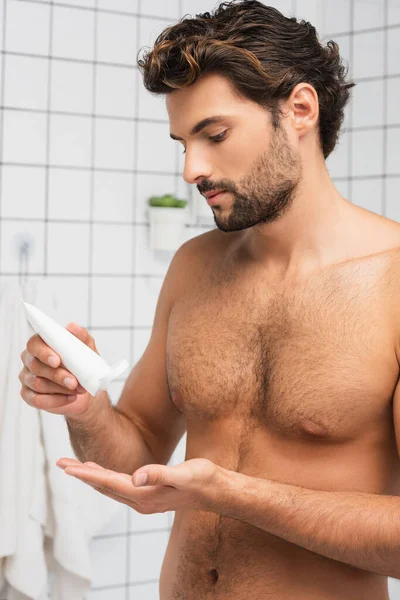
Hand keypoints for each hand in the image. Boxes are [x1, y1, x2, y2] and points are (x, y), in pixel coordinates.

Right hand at [19, 323, 98, 415]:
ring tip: (77, 389)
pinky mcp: (29, 395)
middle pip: (35, 366)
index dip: (44, 352)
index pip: (34, 344)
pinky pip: (37, 400)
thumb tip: (72, 327)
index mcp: (41, 344)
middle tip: (74, 381)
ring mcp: (27, 378)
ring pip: (38, 384)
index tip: (58, 360)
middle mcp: (30, 360)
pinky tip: (70, 398)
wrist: (86, 388)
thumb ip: (81, 336)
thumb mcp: (87, 349)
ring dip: (60, 388)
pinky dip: (56, 400)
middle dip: (57, 375)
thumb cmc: (83, 364)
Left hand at [56, 456, 222, 513]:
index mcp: (144, 495)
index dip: (87, 473)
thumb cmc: (202, 479)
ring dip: (92, 477)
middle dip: (82, 475)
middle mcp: (140, 501)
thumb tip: (136, 476)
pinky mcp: (149, 495)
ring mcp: (144, 501)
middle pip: (104, 487)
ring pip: (110, 488)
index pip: (109, 483)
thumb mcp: (183, 474)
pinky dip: (106, 479)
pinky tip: (102, 472)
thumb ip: (159, 474)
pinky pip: (120, 487)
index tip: (67, 467)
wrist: (216, 491)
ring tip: (75, 466)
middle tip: (61, 463)